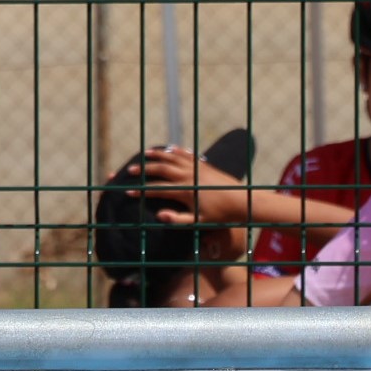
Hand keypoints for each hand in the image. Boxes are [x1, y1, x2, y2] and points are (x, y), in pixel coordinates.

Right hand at [126, 146, 248, 225]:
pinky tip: (170, 148)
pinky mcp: (204, 165)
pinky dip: (176, 151)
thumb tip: (159, 216)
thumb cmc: (220, 215)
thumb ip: (177, 220)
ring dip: (158, 155)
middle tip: (130, 170)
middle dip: (144, 169)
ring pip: (173, 157)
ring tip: (145, 153)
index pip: (158, 189)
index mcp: (185, 190)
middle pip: (161, 168)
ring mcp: (197, 167)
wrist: (242, 200)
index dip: (141, 191)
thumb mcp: (198, 221)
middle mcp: (189, 175)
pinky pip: (187, 154)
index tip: (128, 192)